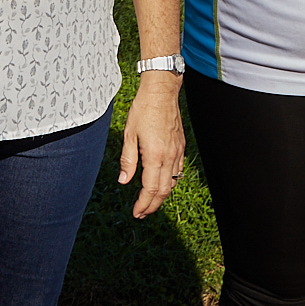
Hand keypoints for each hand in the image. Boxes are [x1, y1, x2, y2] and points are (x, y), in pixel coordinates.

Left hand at [118, 74, 185, 217]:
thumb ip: (128, 160)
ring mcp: (177, 152)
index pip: (150, 189)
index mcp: (155, 156)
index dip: (143, 204)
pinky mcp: (180, 147)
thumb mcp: (129, 135)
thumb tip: (124, 181)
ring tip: (150, 202)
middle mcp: (169, 157)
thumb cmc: (143, 110)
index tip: (136, 213)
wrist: (162, 92)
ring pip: (172, 183)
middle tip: (141, 213)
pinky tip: (161, 183)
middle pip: (163, 191)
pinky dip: (170, 182)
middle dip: (152, 205)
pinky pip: (177, 171)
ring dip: (161, 196)